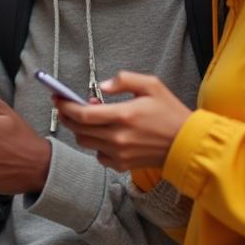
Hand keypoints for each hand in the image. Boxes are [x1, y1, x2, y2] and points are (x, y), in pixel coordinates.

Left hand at [54, 71, 192, 170]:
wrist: (188, 144)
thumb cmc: (170, 113)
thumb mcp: (152, 85)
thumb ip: (124, 80)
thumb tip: (102, 86)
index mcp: (124, 115)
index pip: (82, 114)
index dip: (65, 106)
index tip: (57, 98)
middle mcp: (118, 137)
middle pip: (78, 129)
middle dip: (67, 117)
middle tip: (65, 106)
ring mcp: (119, 153)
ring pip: (85, 142)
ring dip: (81, 129)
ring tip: (90, 118)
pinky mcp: (122, 165)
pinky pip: (98, 155)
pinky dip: (96, 144)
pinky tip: (105, 135)